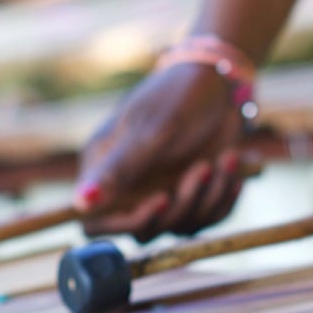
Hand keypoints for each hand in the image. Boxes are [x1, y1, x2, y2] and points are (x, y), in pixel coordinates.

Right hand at [76, 64, 250, 240]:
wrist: (221, 82)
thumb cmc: (177, 96)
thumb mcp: (149, 131)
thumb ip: (116, 169)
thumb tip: (80, 203)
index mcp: (105, 170)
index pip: (96, 222)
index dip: (125, 224)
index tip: (161, 200)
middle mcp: (130, 188)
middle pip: (144, 230)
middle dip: (181, 205)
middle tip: (203, 167)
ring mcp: (163, 192)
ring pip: (180, 226)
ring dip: (208, 197)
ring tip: (223, 158)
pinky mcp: (193, 194)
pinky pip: (208, 218)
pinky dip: (224, 197)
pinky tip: (233, 165)